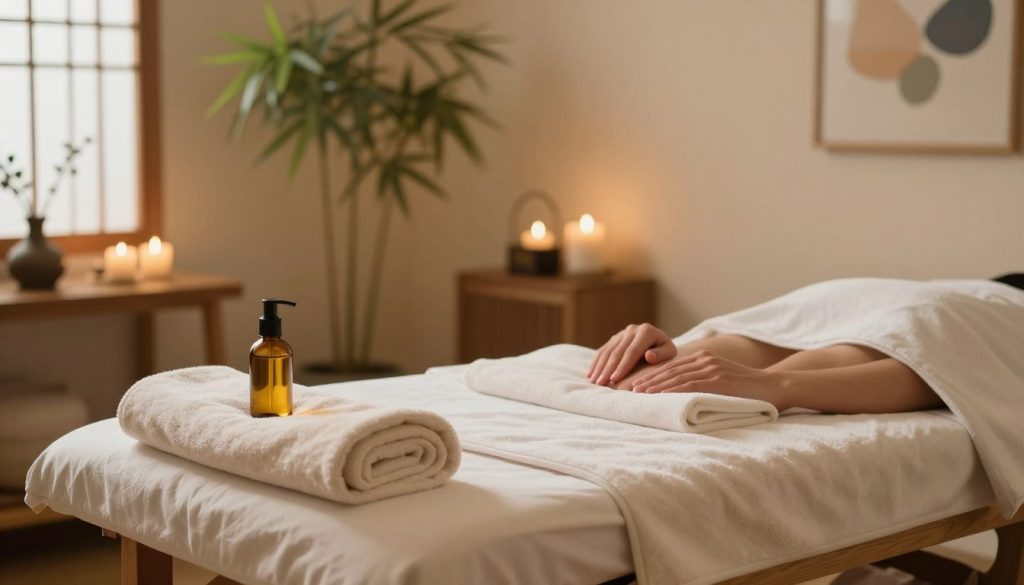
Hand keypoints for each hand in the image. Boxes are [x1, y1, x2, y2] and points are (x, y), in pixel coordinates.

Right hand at [588, 323, 677, 385]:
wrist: (659, 342)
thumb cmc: (665, 352)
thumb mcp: (670, 353)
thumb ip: (662, 354)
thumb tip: (649, 356)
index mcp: (646, 331)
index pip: (632, 351)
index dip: (622, 366)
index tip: (615, 379)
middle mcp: (632, 330)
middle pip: (617, 351)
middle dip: (607, 369)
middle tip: (600, 383)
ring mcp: (621, 333)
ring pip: (608, 351)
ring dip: (599, 367)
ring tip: (594, 381)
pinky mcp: (614, 338)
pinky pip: (603, 350)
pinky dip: (596, 362)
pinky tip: (591, 374)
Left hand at [629, 350, 785, 407]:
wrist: (776, 386)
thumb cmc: (749, 390)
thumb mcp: (722, 380)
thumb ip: (704, 382)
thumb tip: (683, 395)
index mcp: (705, 359)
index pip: (672, 367)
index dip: (652, 375)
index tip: (636, 384)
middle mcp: (706, 360)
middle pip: (670, 370)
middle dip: (648, 379)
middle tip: (629, 389)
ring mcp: (712, 369)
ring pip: (676, 377)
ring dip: (655, 385)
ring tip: (638, 393)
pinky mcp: (718, 380)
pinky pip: (690, 385)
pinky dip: (672, 390)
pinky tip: (659, 395)